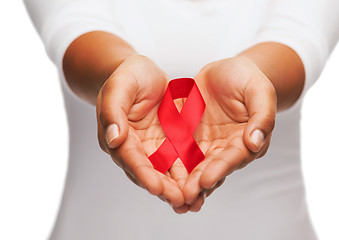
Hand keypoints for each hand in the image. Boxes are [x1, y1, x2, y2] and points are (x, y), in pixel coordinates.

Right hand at [96, 55, 185, 207]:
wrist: (144, 73)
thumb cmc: (128, 75)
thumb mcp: (120, 86)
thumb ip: (113, 110)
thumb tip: (113, 138)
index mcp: (119, 136)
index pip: (130, 159)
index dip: (143, 174)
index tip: (156, 187)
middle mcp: (135, 147)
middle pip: (149, 172)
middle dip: (164, 188)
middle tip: (180, 201)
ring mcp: (154, 147)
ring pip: (166, 172)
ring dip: (178, 187)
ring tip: (193, 201)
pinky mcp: (170, 143)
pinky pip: (181, 161)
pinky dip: (190, 174)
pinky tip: (203, 184)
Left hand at [179, 56, 276, 210]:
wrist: (226, 70)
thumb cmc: (247, 78)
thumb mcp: (259, 91)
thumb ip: (262, 116)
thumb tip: (255, 143)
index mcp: (246, 140)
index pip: (233, 157)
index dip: (220, 169)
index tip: (206, 180)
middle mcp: (226, 148)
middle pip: (212, 168)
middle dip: (199, 183)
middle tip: (184, 197)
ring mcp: (207, 144)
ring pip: (194, 167)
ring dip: (184, 182)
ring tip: (172, 198)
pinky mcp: (190, 137)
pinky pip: (179, 153)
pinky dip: (171, 166)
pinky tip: (159, 177)